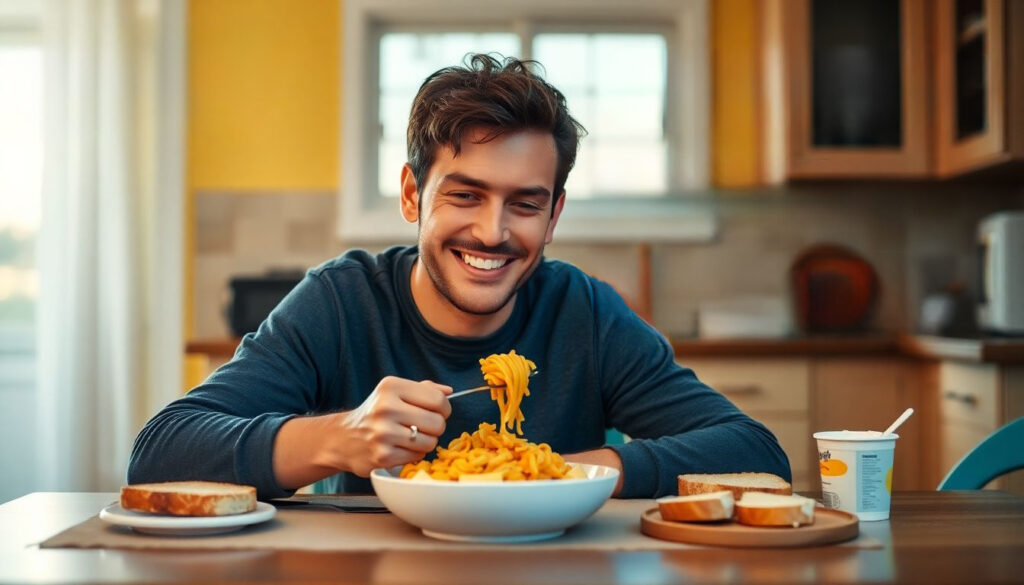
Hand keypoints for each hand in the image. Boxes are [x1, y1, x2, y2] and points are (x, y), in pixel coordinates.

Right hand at [333, 376, 451, 476]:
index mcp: (391, 387)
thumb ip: (423, 389)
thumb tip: (449, 391)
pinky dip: (413, 454)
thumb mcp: (394, 392)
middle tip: (423, 427)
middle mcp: (385, 407)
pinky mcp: (382, 456)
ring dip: (425, 442)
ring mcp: (383, 433)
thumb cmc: (375, 413)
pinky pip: (417, 456)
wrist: (342, 438)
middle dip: (436, 427)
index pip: (438, 400)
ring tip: (410, 438)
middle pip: (437, 422)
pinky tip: (400, 448)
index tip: (437, 412)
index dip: (444, 409)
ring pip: (430, 442)